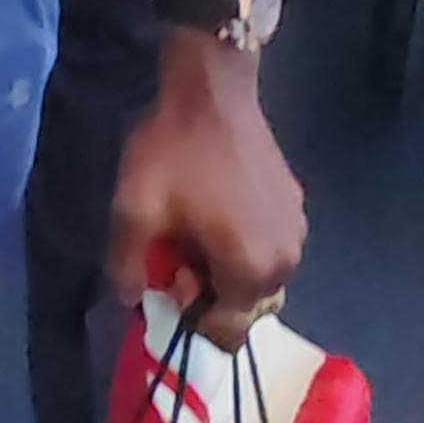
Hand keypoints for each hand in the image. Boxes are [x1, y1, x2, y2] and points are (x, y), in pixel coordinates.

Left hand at [109, 35, 306, 350]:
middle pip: (244, 305)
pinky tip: (217, 209)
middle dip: (209, 291)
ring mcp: (297, 231)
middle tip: (178, 250)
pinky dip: (243, 242)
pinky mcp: (296, 204)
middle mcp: (286, 260)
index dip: (190, 316)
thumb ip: (127, 266)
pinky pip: (268, 246)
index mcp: (251, 270)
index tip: (169, 278)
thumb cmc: (174, 152)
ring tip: (195, 227)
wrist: (211, 90)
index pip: (226, 332)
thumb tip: (131, 300)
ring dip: (227, 266)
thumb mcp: (134, 210)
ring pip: (257, 276)